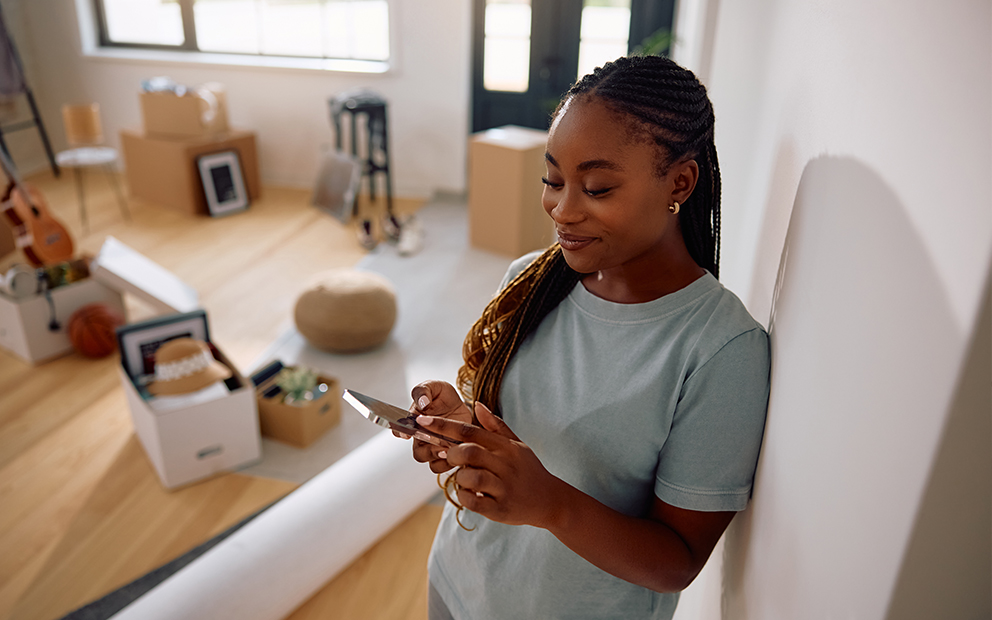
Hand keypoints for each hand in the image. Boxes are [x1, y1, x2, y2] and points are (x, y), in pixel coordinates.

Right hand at [401, 380, 473, 472]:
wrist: (460, 404)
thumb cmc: (442, 396)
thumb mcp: (433, 386)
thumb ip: (424, 391)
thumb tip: (423, 402)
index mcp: (414, 422)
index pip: (399, 432)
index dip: (401, 434)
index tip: (407, 434)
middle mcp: (423, 438)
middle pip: (419, 453)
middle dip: (428, 451)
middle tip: (438, 444)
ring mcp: (436, 447)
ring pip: (432, 463)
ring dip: (441, 458)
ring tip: (449, 449)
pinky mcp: (450, 453)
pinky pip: (446, 465)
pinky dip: (452, 463)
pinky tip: (459, 452)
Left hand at [418, 402, 564, 527]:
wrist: (549, 500)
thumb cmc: (528, 470)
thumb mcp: (517, 445)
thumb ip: (495, 426)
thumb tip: (477, 405)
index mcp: (506, 447)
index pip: (471, 430)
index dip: (444, 425)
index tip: (423, 421)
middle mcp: (505, 465)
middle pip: (470, 452)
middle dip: (453, 453)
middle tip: (450, 457)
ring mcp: (503, 488)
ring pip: (471, 477)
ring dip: (460, 477)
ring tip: (465, 478)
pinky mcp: (500, 509)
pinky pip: (473, 502)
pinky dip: (465, 497)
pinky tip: (469, 494)